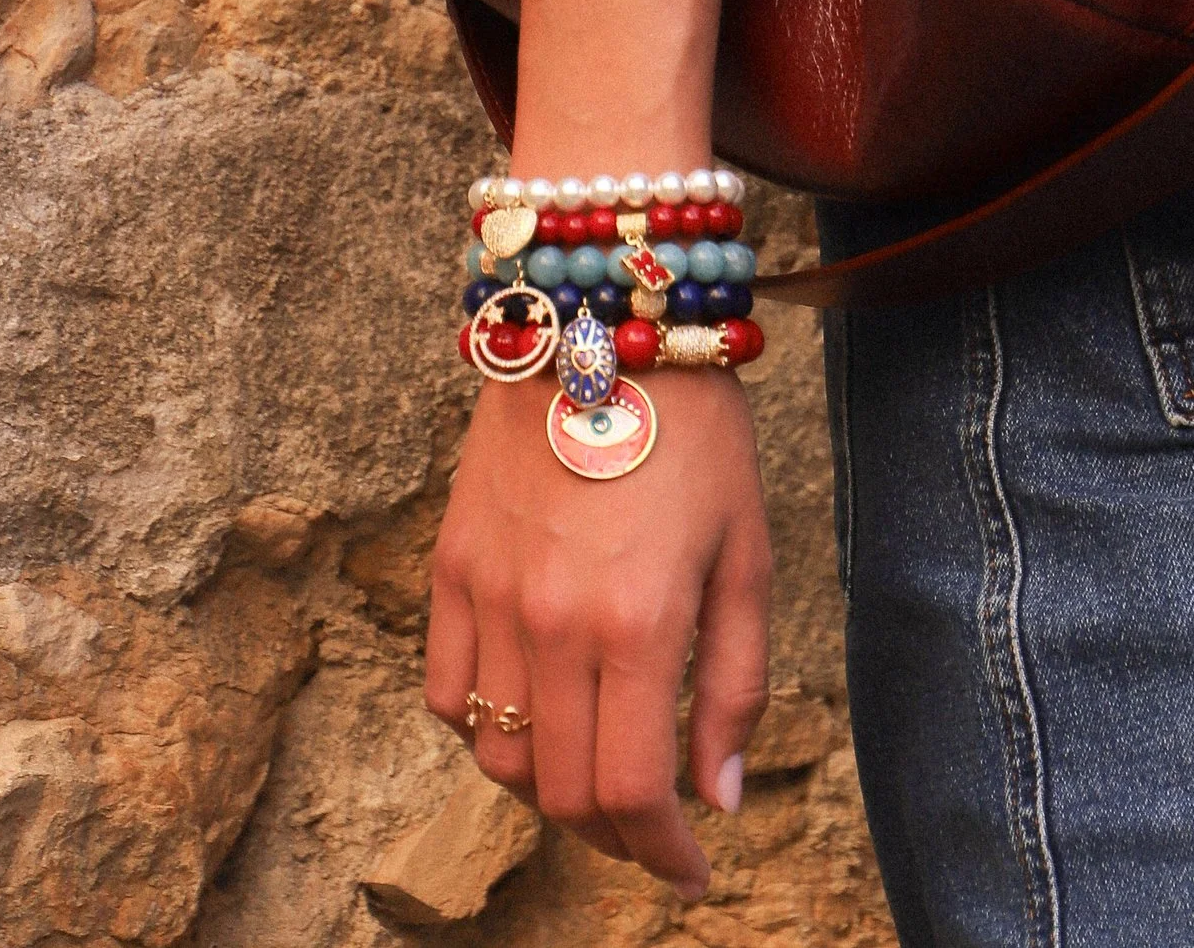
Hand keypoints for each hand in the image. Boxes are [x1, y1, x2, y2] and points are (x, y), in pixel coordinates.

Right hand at [426, 365, 770, 890]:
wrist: (605, 322)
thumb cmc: (697, 432)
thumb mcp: (748, 552)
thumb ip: (735, 683)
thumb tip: (716, 798)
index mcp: (638, 621)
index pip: (628, 793)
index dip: (660, 853)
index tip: (691, 871)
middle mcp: (553, 621)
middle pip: (561, 791)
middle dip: (613, 833)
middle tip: (652, 827)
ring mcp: (491, 596)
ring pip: (496, 757)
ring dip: (548, 787)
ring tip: (596, 767)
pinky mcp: (450, 567)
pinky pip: (446, 694)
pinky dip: (483, 730)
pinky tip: (532, 711)